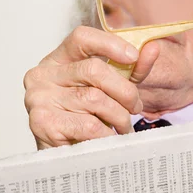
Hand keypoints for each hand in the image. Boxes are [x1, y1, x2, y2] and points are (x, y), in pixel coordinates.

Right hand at [24, 26, 158, 148]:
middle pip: (94, 69)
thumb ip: (130, 70)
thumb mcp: (109, 89)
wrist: (63, 155)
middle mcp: (43, 75)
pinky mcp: (43, 122)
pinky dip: (107, 134)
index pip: (82, 37)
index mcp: (58, 60)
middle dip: (124, 90)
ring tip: (122, 127)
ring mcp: (39, 98)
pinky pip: (89, 125)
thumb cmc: (86, 117)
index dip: (109, 43)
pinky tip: (107, 138)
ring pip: (95, 99)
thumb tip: (153, 48)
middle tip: (135, 107)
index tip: (133, 56)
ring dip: (119, 117)